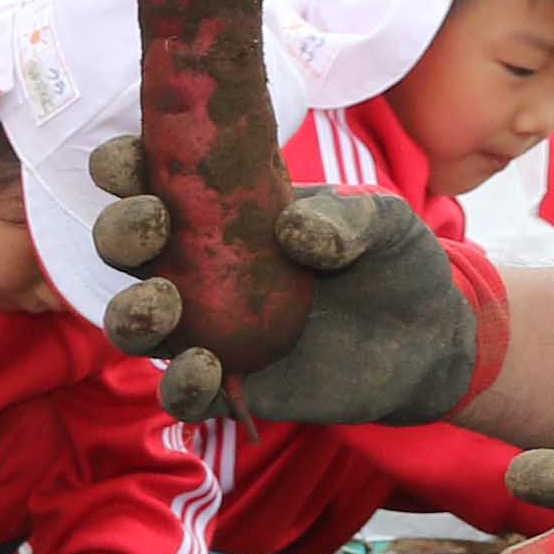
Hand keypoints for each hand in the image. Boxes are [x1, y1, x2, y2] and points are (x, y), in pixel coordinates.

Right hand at [88, 139, 498, 424]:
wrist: (431, 341)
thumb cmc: (394, 262)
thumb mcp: (384, 220)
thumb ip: (347, 216)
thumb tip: (293, 231)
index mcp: (224, 210)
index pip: (154, 181)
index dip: (125, 168)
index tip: (130, 160)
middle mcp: (199, 267)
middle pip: (128, 248)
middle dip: (123, 231)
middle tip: (152, 223)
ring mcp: (208, 328)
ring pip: (136, 321)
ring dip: (131, 310)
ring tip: (162, 302)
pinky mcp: (229, 386)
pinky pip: (182, 394)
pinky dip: (182, 384)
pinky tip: (206, 367)